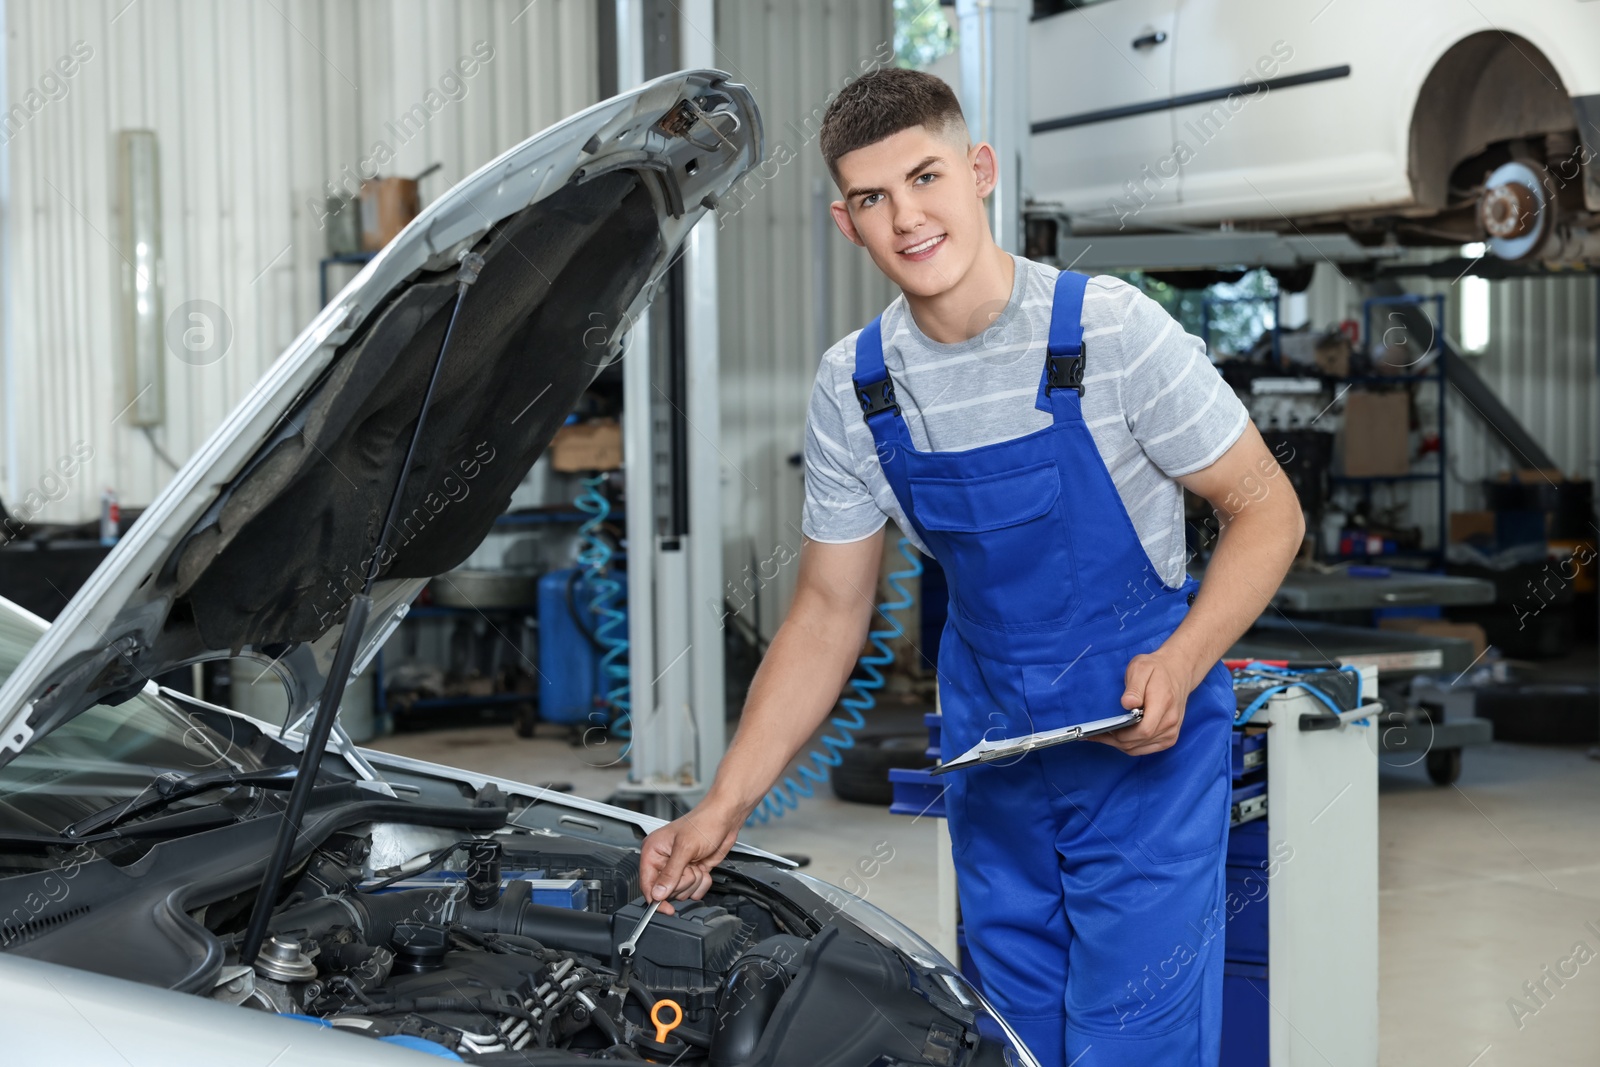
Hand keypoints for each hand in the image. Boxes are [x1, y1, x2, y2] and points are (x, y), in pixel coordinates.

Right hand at [637, 797, 744, 914]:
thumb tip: (658, 893)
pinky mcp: (692, 871)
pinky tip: (703, 867)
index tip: (666, 909)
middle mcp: (663, 860)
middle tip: (689, 866)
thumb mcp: (685, 848)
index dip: (656, 899)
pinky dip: (702, 882)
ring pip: (682, 892)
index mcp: (653, 851)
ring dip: (694, 881)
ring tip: (697, 863)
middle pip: (666, 891)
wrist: (726, 818)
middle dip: (682, 882)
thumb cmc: (704, 822)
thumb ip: (671, 873)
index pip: (647, 884)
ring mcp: (679, 867)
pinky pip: (695, 890)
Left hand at [1093, 648, 1196, 754]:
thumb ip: (1134, 687)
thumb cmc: (1156, 669)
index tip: (1104, 728)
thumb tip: (1127, 703)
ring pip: (1138, 748)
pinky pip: (1144, 749)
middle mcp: (1170, 722)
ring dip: (1118, 744)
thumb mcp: (1141, 668)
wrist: (1178, 672)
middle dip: (1114, 740)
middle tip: (1094, 733)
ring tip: (1101, 735)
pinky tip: (1116, 737)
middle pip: (1137, 742)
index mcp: (1164, 704)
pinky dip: (1129, 746)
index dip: (1122, 734)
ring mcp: (1171, 733)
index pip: (1143, 730)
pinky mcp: (1169, 738)